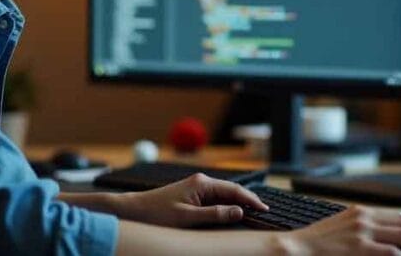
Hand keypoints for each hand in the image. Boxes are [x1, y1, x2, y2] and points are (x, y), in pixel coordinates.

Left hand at [115, 173, 268, 227]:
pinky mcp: (191, 193)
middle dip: (248, 199)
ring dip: (238, 201)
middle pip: (231, 189)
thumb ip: (214, 214)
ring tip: (253, 211)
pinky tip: (232, 211)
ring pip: (224, 193)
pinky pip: (215, 197)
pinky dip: (226, 203)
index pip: (234, 190)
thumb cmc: (157, 214)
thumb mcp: (187, 218)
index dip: (251, 199)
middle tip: (264, 211)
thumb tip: (238, 211)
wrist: (135, 209)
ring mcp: (196, 186)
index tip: (265, 209)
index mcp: (202, 183)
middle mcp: (201, 181)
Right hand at [280, 205, 400, 255]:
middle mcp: (364, 217)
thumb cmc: (316, 243)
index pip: (399, 216)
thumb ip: (363, 230)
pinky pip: (392, 251)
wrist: (297, 248)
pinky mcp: (360, 246)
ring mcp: (362, 231)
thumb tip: (387, 242)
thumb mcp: (342, 229)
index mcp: (360, 211)